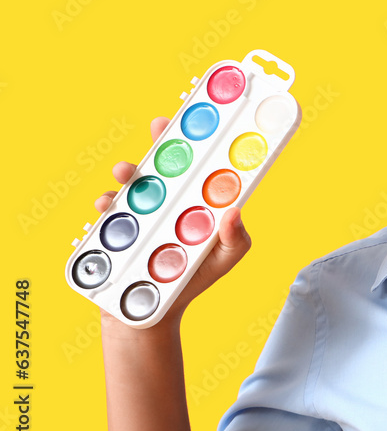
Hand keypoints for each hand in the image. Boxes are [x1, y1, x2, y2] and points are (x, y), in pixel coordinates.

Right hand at [95, 117, 251, 331]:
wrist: (155, 310)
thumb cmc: (196, 276)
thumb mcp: (226, 258)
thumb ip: (236, 237)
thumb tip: (235, 211)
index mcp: (198, 201)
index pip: (203, 166)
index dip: (205, 141)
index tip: (207, 120)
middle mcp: (171, 199)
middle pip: (167, 163)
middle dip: (163, 141)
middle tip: (161, 125)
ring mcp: (143, 210)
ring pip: (135, 182)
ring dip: (130, 170)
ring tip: (126, 170)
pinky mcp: (119, 226)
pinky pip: (109, 211)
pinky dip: (106, 204)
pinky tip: (106, 203)